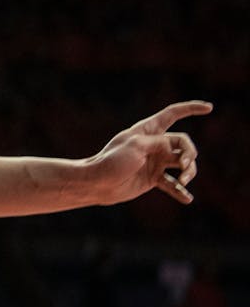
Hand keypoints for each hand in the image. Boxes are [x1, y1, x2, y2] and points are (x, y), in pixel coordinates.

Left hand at [88, 101, 209, 204]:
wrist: (97, 184)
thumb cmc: (112, 161)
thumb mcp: (135, 147)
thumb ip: (159, 144)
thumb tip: (176, 150)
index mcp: (146, 131)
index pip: (172, 114)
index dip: (190, 109)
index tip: (209, 107)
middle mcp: (153, 144)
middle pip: (183, 144)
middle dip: (190, 153)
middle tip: (185, 166)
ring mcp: (154, 161)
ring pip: (182, 164)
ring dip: (188, 172)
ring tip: (183, 182)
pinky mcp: (152, 178)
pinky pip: (172, 184)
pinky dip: (180, 191)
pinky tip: (186, 198)